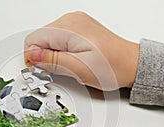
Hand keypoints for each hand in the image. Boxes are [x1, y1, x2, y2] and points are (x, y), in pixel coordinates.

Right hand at [24, 11, 139, 90]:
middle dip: (44, 56)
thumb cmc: (112, 67)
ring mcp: (75, 22)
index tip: (44, 70)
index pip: (33, 40)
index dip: (33, 58)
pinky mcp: (79, 28)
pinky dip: (61, 50)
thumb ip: (52, 60)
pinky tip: (74, 58)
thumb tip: (32, 54)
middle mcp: (70, 20)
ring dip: (53, 54)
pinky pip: (59, 38)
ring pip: (48, 39)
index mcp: (68, 28)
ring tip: (71, 63)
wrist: (131, 64)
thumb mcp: (78, 68)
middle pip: (40, 38)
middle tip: (61, 69)